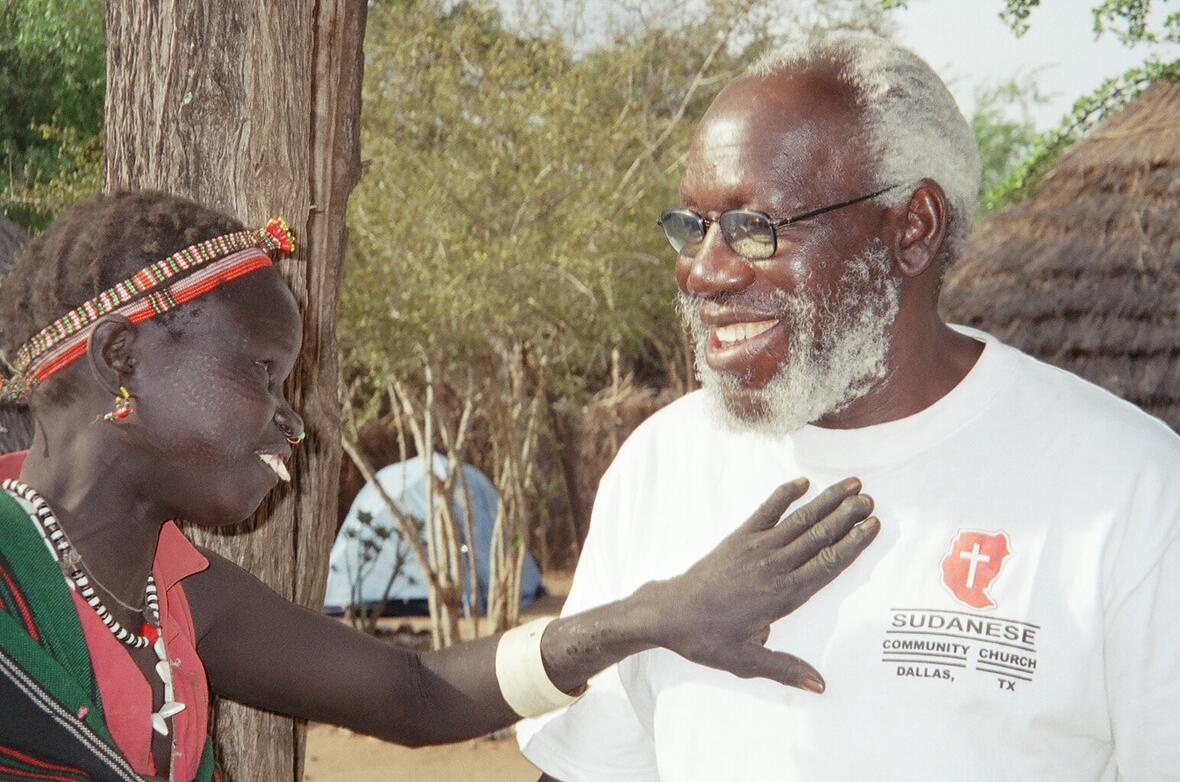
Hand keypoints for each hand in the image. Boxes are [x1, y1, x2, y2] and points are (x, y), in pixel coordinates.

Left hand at [636, 477, 878, 692]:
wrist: (669, 613)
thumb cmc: (708, 639)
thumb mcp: (746, 661)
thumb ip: (785, 669)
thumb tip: (820, 685)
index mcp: (782, 595)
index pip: (826, 564)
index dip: (852, 543)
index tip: (874, 525)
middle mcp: (773, 566)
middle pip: (818, 536)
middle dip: (847, 515)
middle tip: (871, 498)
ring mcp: (756, 548)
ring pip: (799, 520)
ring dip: (826, 501)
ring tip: (852, 484)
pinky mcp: (738, 538)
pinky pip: (765, 511)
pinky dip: (784, 494)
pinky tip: (802, 481)